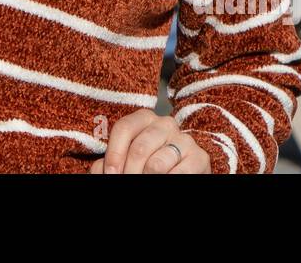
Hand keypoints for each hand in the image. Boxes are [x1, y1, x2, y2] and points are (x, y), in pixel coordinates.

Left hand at [89, 110, 210, 173]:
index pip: (124, 128)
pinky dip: (167, 180)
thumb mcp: (126, 161)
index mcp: (144, 118)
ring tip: (146, 182)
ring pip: (156, 164)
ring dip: (147, 178)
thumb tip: (101, 168)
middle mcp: (165, 123)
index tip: (111, 173)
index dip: (114, 154)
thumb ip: (109, 163)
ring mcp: (184, 139)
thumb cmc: (147, 167)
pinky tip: (164, 181)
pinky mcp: (200, 157)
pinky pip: (178, 173)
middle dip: (129, 172)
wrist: (179, 174)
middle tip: (128, 182)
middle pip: (139, 148)